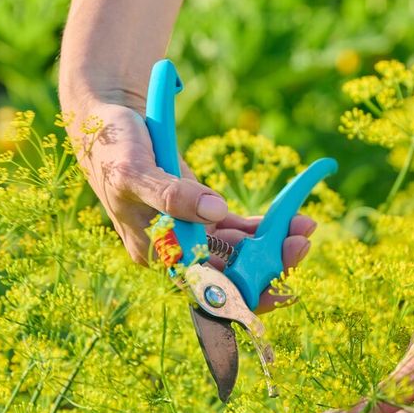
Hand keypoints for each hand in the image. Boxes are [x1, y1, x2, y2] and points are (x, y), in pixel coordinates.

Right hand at [66, 99, 314, 310]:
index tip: (278, 288)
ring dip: (272, 244)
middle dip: (267, 265)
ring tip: (305, 228)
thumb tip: (215, 211)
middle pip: (227, 273)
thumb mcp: (135, 170)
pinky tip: (292, 217)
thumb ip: (172, 194)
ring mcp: (189, 233)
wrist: (108, 119)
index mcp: (153, 251)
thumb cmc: (112, 146)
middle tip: (301, 246)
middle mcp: (173, 250)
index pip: (202, 287)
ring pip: (238, 252)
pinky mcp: (201, 213)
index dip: (241, 293)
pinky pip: (238, 229)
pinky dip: (264, 226)